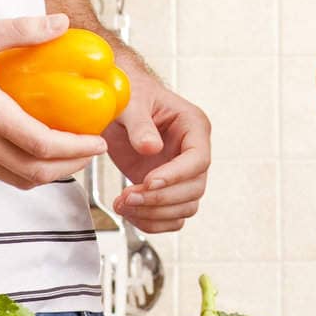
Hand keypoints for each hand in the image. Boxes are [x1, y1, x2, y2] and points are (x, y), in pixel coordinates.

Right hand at [0, 13, 107, 190]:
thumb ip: (20, 29)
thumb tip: (61, 24)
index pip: (40, 144)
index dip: (76, 148)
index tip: (99, 140)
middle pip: (36, 172)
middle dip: (73, 166)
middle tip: (94, 151)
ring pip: (20, 179)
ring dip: (52, 173)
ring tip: (74, 154)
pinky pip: (3, 174)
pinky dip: (29, 169)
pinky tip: (41, 151)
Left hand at [104, 74, 210, 232]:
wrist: (117, 103)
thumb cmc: (130, 94)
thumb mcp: (131, 102)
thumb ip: (140, 124)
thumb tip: (151, 148)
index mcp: (193, 126)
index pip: (198, 159)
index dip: (175, 175)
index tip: (148, 181)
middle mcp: (193, 152)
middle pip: (193, 189)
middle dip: (160, 198)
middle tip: (128, 196)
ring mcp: (181, 173)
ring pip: (185, 207)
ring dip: (154, 213)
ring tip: (123, 204)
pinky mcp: (167, 188)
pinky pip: (172, 216)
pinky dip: (152, 221)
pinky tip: (130, 213)